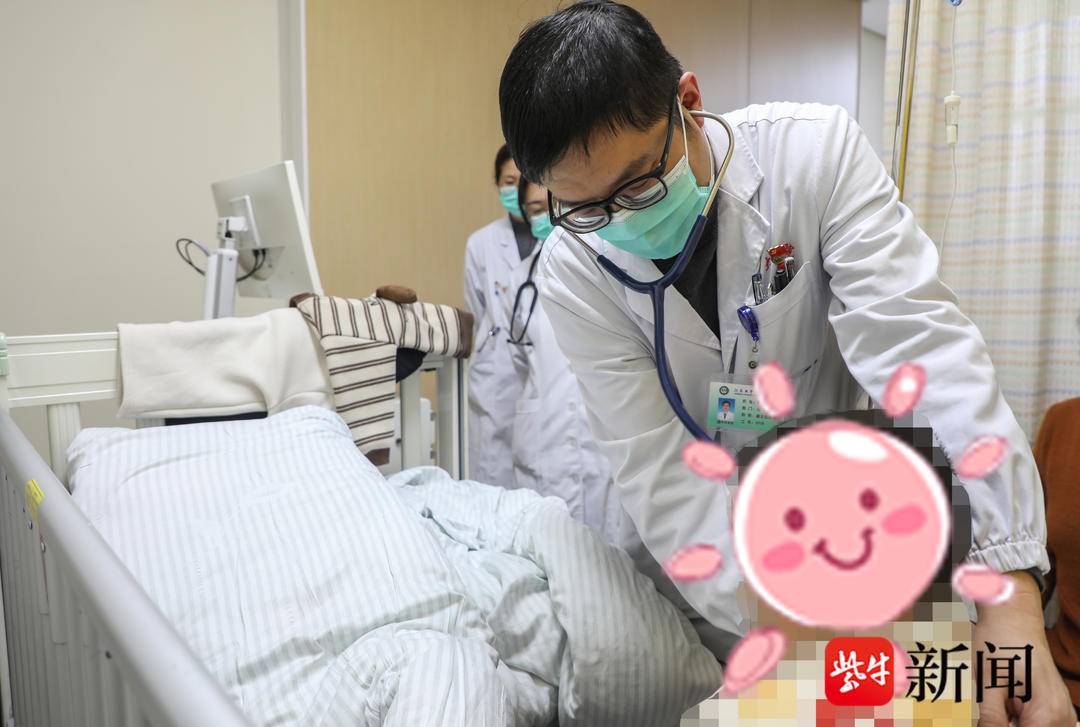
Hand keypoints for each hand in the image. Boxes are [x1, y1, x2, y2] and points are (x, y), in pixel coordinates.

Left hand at [973, 571, 1073, 725]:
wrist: (1013, 615)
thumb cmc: (999, 643)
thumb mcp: (989, 683)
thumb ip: (992, 719)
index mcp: (1047, 715)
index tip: (990, 718)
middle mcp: (1063, 717)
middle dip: (1006, 723)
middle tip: (995, 702)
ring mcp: (1062, 712)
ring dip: (1011, 721)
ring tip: (998, 699)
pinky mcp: (1055, 705)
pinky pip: (1037, 723)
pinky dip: (1018, 717)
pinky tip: (1004, 700)